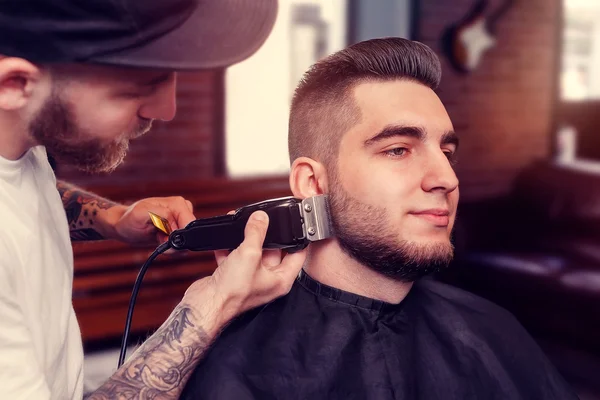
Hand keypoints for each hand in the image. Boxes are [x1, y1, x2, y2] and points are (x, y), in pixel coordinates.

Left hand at [113, 196, 195, 245]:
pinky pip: (182, 244)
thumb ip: (161, 214)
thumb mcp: (141, 214)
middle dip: (175, 242)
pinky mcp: (177, 229)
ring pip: (187, 241)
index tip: (165, 239)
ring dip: (172, 245)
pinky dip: (171, 247)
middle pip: (190, 233)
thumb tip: (174, 222)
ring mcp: (180, 220)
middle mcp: (182, 210)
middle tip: (159, 238)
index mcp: (177, 203)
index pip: (189, 223)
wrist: (123, 226)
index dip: (179, 235)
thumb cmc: (129, 219)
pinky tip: (160, 240)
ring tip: (158, 237)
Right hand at [182, 210, 307, 323]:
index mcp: (280, 280)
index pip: (297, 255)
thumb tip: (261, 218)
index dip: (297, 239)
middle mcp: (268, 280)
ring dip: (245, 239)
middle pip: (274, 251)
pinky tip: (225, 238)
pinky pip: (235, 258)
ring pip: (253, 253)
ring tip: (242, 224)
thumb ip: (256, 233)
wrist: (206, 304)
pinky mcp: (234, 277)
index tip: (294, 225)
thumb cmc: (232, 292)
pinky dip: (229, 248)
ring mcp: (250, 278)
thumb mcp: (249, 254)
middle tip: (261, 221)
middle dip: (266, 235)